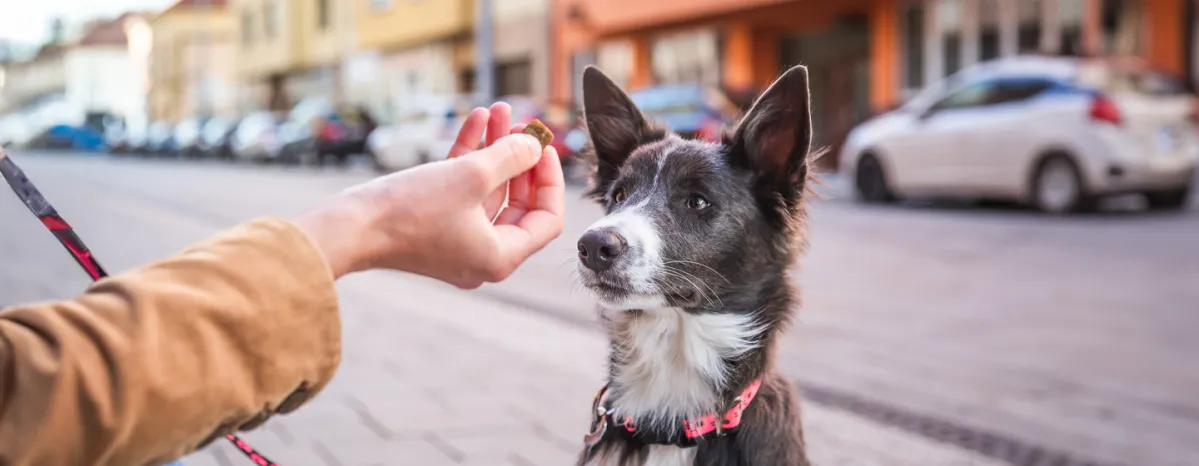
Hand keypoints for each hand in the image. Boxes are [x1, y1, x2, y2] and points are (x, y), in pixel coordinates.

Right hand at [297, 103, 564, 287]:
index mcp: (499, 258)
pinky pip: (461, 191)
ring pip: (487, 190)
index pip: (546, 220)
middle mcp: (481, 257)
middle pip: (518, 203)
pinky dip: (468, 158)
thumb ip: (511, 157)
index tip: (544, 147)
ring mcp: (456, 243)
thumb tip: (534, 146)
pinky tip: (474, 121)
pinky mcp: (433, 227)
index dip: (550, 180)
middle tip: (522, 124)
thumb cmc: (408, 211)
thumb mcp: (470, 176)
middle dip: (519, 158)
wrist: (348, 227)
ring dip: (493, 149)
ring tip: (496, 111)